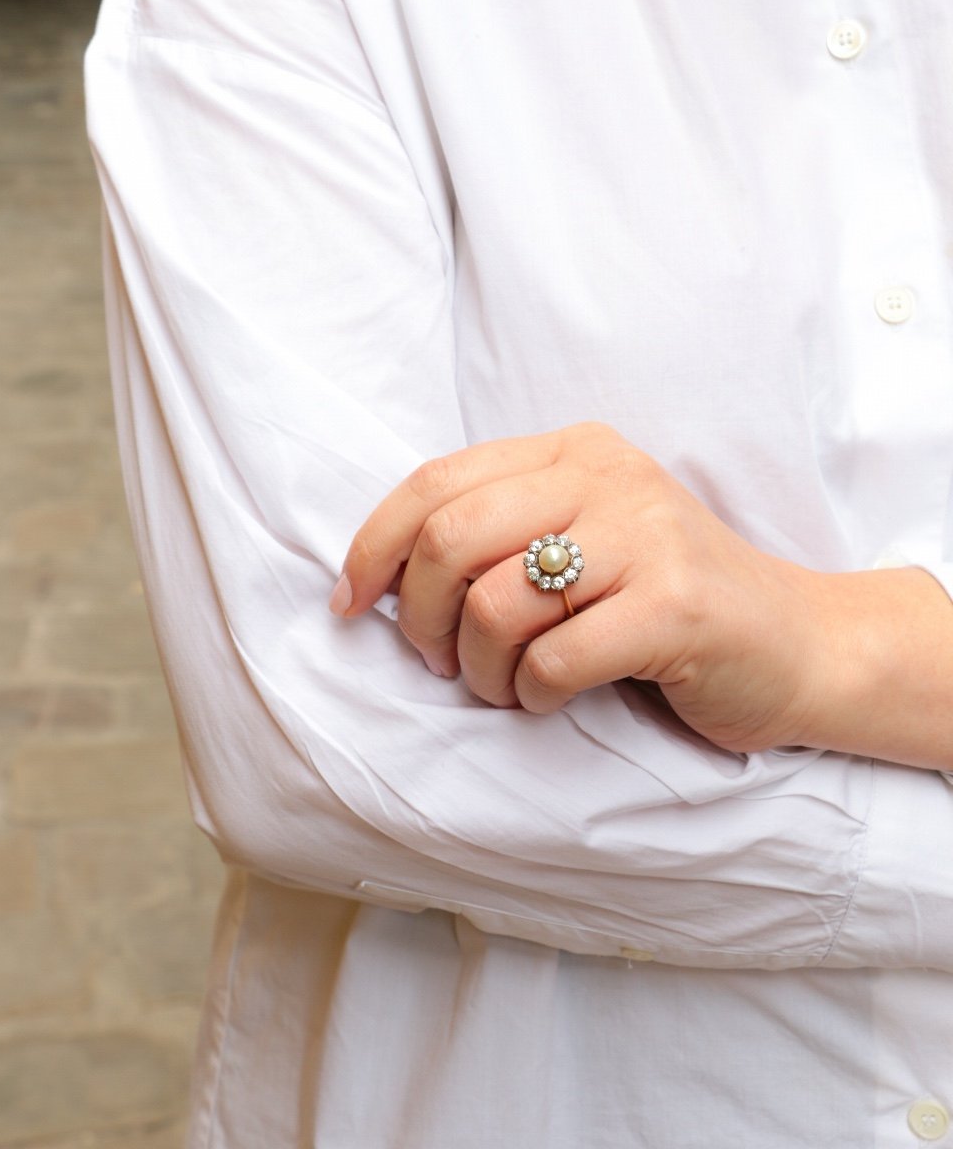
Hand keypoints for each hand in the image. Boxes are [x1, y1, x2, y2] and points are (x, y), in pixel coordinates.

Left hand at [332, 422, 841, 752]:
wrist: (797, 644)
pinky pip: (552, 661)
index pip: (435, 480)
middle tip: (438, 662)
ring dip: (479, 669)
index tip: (352, 605)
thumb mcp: (585, 539)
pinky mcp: (675, 605)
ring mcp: (648, 536)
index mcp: (574, 451)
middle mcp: (609, 477)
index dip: (373, 546)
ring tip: (507, 687)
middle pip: (451, 538)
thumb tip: (383, 576)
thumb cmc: (666, 603)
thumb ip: (502, 534)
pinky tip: (553, 698)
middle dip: (419, 618)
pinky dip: (533, 696)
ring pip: (494, 605)